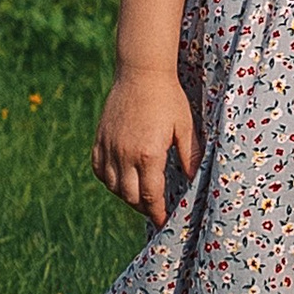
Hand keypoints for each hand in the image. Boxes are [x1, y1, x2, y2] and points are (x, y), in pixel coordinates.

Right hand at [93, 64, 196, 225]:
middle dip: (143, 207)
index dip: (157, 213)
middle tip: (155, 209)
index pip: (150, 196)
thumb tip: (194, 180)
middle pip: (130, 196)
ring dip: (126, 195)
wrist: (141, 72)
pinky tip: (120, 180)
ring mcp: (110, 146)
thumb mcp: (185, 127)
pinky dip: (109, 180)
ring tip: (140, 195)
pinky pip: (99, 169)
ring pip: (113, 186)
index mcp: (149, 154)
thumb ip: (189, 156)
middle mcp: (125, 154)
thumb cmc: (168, 98)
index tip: (164, 221)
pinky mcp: (100, 138)